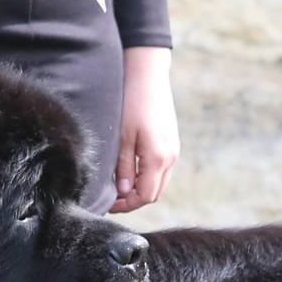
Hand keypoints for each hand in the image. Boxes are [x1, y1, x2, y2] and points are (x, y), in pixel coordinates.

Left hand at [109, 47, 178, 213]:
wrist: (148, 76)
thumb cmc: (131, 103)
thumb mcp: (122, 136)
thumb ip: (123, 166)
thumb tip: (123, 191)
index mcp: (157, 157)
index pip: (145, 196)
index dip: (126, 204)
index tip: (108, 203)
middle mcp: (170, 157)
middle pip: (154, 193)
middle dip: (133, 200)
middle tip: (111, 198)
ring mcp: (174, 151)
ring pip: (159, 183)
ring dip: (140, 188)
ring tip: (118, 185)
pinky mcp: (172, 144)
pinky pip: (161, 171)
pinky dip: (147, 177)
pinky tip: (130, 170)